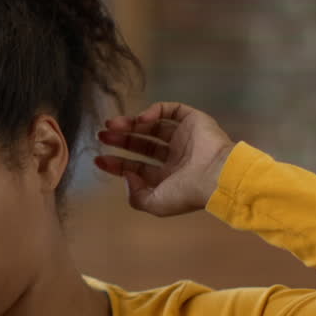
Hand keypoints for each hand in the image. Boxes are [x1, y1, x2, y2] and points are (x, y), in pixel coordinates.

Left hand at [94, 102, 236, 216]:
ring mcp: (185, 137)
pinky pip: (171, 110)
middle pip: (142, 145)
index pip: (137, 167)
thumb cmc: (186, 193)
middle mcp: (176, 156)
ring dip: (132, 124)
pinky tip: (141, 119)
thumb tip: (127, 176)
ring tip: (113, 124)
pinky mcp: (193, 120)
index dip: (117, 163)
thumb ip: (136, 196)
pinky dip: (154, 111)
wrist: (216, 176)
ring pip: (153, 126)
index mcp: (168, 177)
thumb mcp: (156, 205)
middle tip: (102, 135)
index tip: (99, 158)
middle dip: (121, 140)